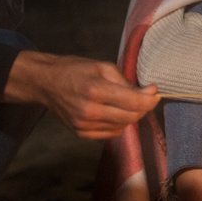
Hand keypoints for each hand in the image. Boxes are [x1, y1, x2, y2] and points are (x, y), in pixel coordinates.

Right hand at [3, 51, 159, 138]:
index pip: (134, 102)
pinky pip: (110, 134)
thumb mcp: (103, 67)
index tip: (155, 92)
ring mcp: (84, 125)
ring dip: (130, 116)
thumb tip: (149, 92)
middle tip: (143, 97)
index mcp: (96, 90)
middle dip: (143, 108)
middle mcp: (90, 111)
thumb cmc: (75, 70)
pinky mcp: (81, 133)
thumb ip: (126, 82)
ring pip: (122, 127)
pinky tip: (112, 112)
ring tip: (123, 102)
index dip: (150, 99)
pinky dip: (117, 124)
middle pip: (131, 117)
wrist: (46, 83)